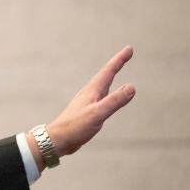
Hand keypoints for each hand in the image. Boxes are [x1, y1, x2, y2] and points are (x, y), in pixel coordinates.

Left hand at [33, 46, 135, 164]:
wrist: (57, 140)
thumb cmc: (75, 127)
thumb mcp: (98, 114)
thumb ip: (114, 101)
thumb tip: (131, 87)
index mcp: (92, 91)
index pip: (108, 71)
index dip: (119, 59)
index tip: (129, 49)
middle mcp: (89, 93)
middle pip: (106, 75)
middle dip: (117, 64)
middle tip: (127, 55)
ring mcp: (88, 102)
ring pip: (102, 85)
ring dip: (111, 76)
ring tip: (116, 70)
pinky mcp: (87, 111)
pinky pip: (101, 96)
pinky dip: (108, 91)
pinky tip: (105, 95)